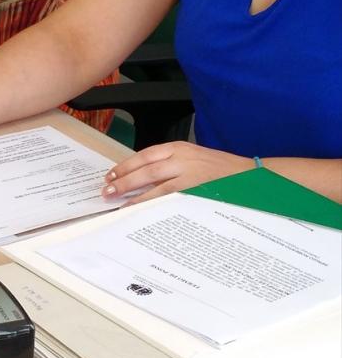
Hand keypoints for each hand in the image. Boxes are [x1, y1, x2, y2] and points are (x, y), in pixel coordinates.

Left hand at [101, 141, 254, 204]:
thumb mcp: (193, 159)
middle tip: (107, 190)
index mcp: (180, 148)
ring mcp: (189, 175)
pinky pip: (167, 198)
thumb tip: (141, 180)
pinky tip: (139, 209)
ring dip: (132, 193)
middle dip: (123, 180)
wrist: (250, 177)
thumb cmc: (220, 170)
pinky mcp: (195, 191)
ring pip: (153, 183)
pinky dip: (151, 203)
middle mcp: (182, 158)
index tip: (111, 175)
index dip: (126, 165)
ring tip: (117, 201)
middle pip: (145, 169)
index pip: (145, 155)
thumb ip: (170, 166)